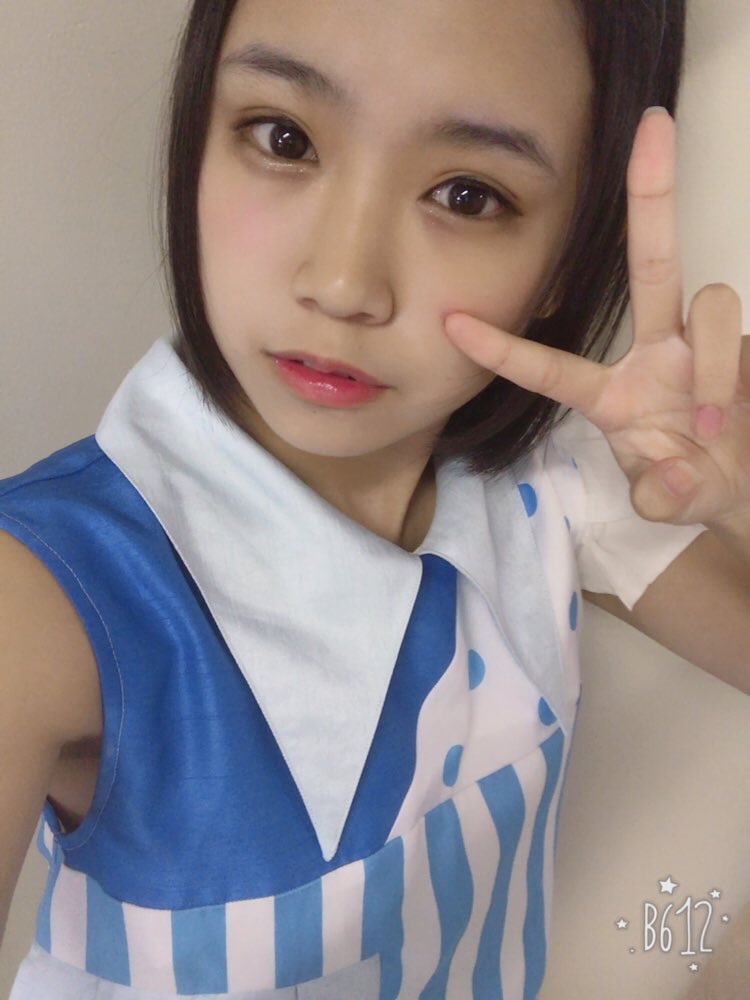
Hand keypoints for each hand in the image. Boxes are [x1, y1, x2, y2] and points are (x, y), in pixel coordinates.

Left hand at [443, 107, 748, 529]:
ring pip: (710, 301)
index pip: (551, 367)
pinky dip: (725, 377)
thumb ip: (661, 495)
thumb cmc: (692, 483)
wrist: (746, 486)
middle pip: (653, 262)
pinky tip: (725, 420)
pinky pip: (734, 333)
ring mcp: (702, 343)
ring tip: (707, 428)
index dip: (505, 347)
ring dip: (707, 368)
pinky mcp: (744, 345)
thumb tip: (668, 481)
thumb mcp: (666, 499)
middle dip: (652, 194)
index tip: (452, 322)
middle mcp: (655, 352)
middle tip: (652, 125)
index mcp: (611, 393)